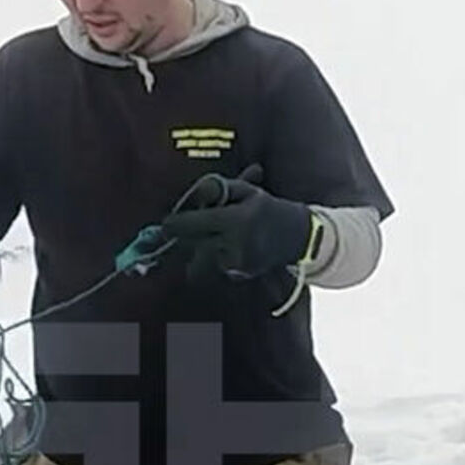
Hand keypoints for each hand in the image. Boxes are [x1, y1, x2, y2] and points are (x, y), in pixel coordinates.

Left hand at [160, 165, 316, 281]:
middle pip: (190, 246)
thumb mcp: (247, 191)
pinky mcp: (238, 275)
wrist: (299, 237)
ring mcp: (235, 263)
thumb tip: (193, 195)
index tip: (166, 224)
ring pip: (200, 259)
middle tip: (179, 232)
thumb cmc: (268, 209)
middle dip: (183, 239)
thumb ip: (218, 189)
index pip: (191, 225)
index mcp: (234, 220)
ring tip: (208, 240)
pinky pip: (214, 267)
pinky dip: (213, 258)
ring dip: (199, 250)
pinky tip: (225, 249)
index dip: (173, 225)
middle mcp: (233, 244)